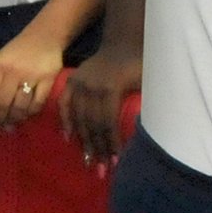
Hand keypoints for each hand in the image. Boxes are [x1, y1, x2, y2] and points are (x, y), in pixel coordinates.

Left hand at [0, 29, 64, 133]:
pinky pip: (37, 103)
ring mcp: (32, 76)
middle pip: (3, 103)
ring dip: (13, 120)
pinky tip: (25, 117)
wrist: (44, 36)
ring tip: (9, 127)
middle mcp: (13, 71)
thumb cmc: (16, 52)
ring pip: (20, 106)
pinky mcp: (48, 79)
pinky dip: (30, 113)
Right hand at [59, 43, 141, 166]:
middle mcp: (91, 87)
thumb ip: (142, 105)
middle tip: (99, 172)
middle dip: (97, 150)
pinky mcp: (73, 79)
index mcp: (110, 88)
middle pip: (92, 125)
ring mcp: (80, 82)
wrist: (125, 40)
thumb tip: (144, 136)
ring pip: (78, 118)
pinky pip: (65, 103)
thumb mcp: (146, 82)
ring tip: (87, 162)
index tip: (115, 164)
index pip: (107, 123)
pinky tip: (68, 138)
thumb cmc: (140, 63)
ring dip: (83, 142)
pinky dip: (65, 120)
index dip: (111, 145)